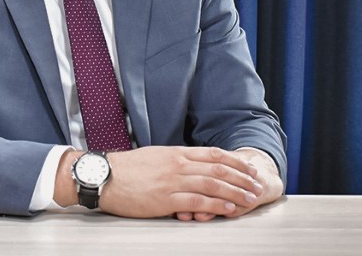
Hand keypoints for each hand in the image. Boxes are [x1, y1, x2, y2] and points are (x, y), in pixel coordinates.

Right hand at [55, 146, 278, 218]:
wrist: (104, 176)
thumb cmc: (126, 169)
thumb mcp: (155, 157)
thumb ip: (175, 161)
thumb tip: (192, 165)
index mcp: (176, 153)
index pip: (214, 154)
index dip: (235, 162)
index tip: (249, 168)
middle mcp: (179, 164)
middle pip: (219, 169)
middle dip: (241, 178)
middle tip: (257, 185)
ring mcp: (173, 181)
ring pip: (213, 185)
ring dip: (235, 192)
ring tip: (250, 199)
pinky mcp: (166, 199)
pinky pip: (198, 202)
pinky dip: (217, 205)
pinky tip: (229, 209)